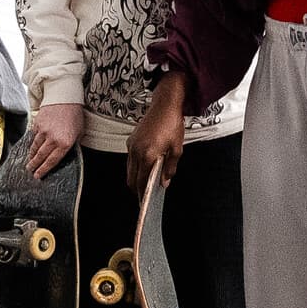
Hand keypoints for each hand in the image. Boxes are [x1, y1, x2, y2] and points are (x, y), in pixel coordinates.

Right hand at [23, 102, 82, 171]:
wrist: (65, 96)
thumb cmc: (75, 114)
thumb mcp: (79, 132)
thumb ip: (73, 144)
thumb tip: (65, 153)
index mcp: (65, 143)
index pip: (52, 161)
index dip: (44, 170)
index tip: (38, 176)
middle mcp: (53, 138)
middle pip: (41, 156)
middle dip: (35, 165)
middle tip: (31, 171)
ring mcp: (43, 131)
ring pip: (35, 147)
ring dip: (32, 155)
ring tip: (29, 161)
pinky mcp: (37, 124)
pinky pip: (34, 136)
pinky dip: (32, 142)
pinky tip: (32, 147)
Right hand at [126, 73, 189, 192]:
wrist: (164, 106)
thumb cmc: (172, 125)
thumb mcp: (177, 149)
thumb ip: (170, 168)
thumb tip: (164, 183)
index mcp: (148, 155)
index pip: (141, 180)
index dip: (141, 193)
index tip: (144, 201)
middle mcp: (136, 151)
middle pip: (131, 177)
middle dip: (136, 188)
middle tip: (143, 195)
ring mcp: (132, 145)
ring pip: (129, 168)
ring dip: (135, 177)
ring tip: (144, 182)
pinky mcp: (131, 140)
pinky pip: (130, 158)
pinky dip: (135, 166)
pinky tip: (144, 167)